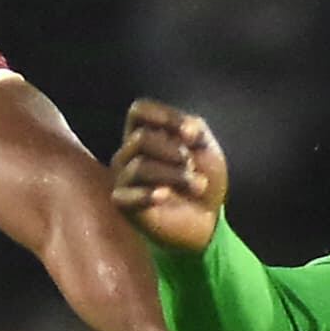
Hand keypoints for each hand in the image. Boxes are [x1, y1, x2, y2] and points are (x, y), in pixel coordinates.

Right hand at [110, 100, 228, 254]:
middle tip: (193, 166)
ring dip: (175, 175)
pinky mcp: (123, 203)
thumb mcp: (206, 148)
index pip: (139, 111)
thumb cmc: (202, 179)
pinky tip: (165, 196)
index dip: (165, 117)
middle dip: (174, 152)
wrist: (206, 219)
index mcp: (145, 132)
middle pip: (141, 139)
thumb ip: (195, 129)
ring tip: (198, 186)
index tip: (192, 134)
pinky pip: (127, 194)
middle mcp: (129, 152)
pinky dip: (148, 195)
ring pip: (139, 167)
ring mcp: (123, 178)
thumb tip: (184, 130)